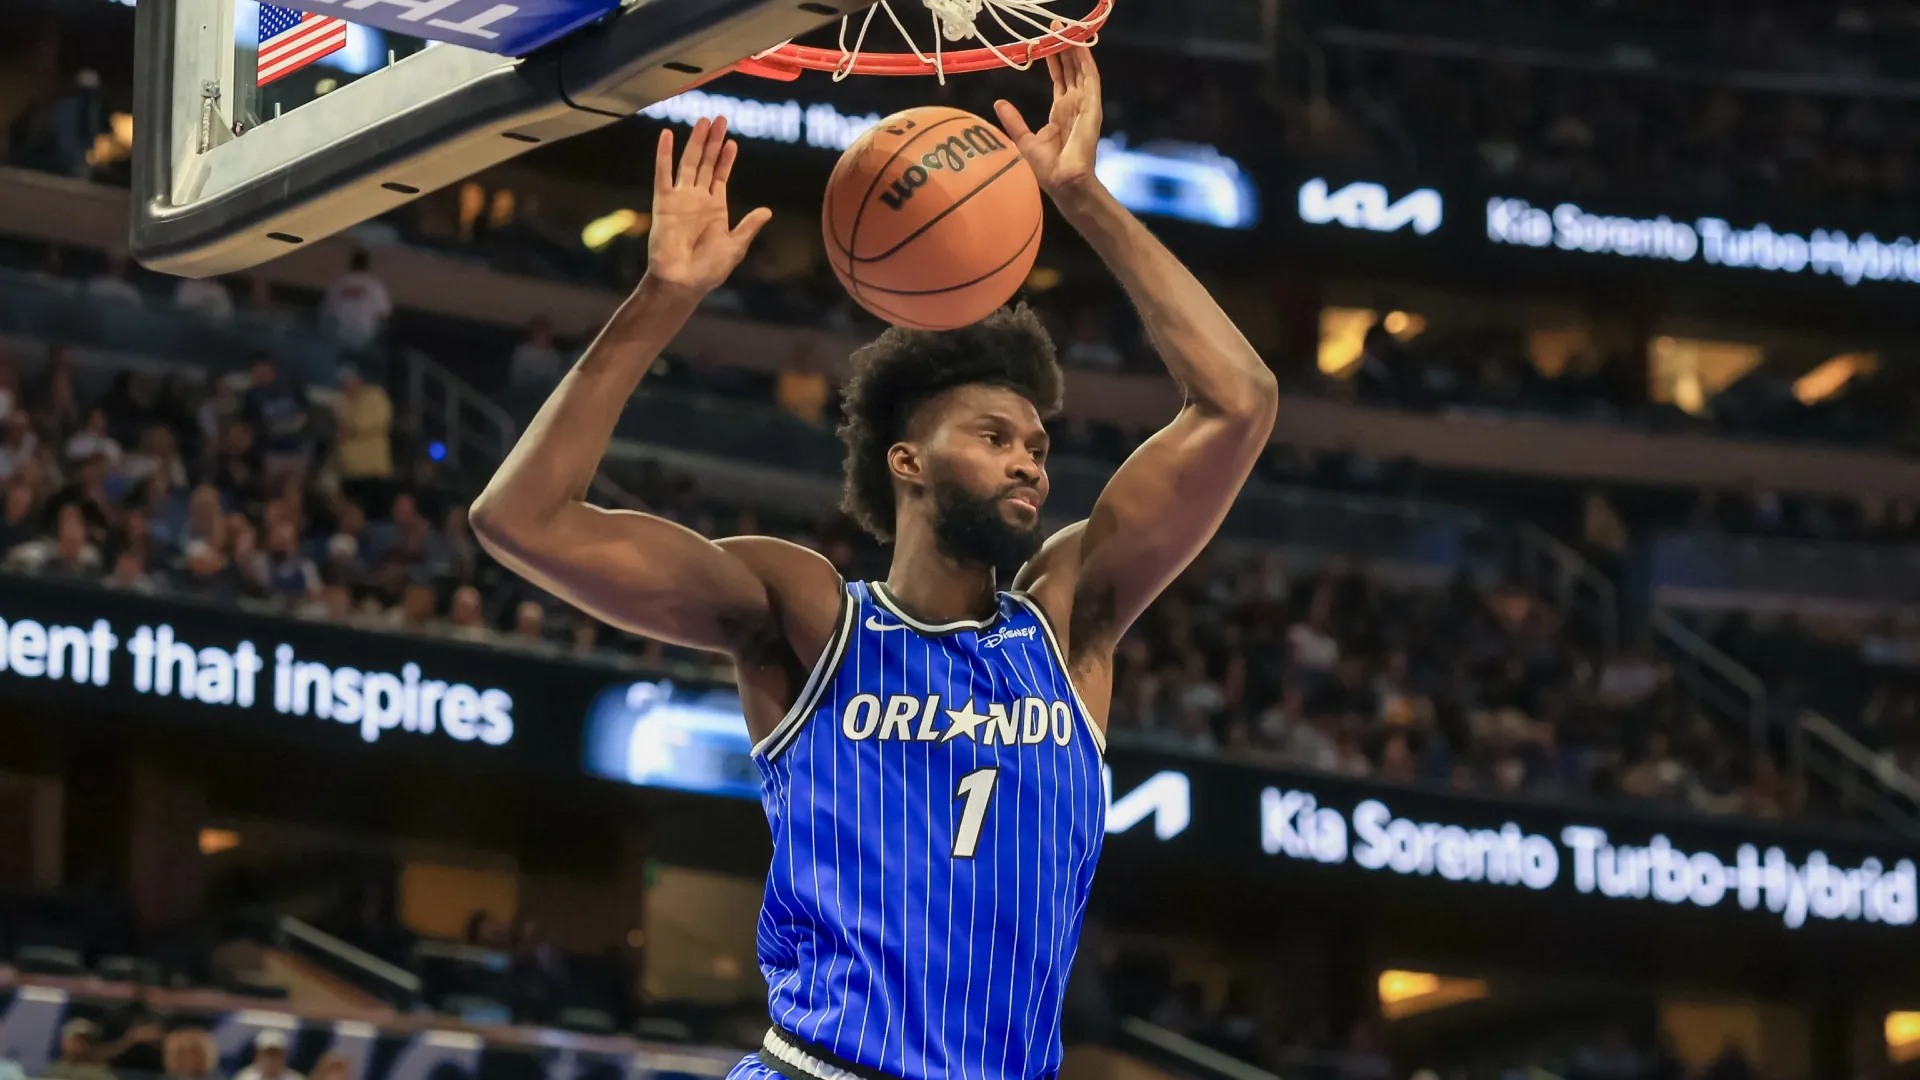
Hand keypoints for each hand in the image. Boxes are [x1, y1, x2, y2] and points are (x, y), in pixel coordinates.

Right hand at [643, 117, 771, 298]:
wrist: (683, 281)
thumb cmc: (709, 270)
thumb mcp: (735, 246)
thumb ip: (749, 226)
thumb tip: (767, 211)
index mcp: (715, 208)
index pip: (720, 176)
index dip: (726, 159)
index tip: (732, 141)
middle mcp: (697, 200)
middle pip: (706, 163)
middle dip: (713, 142)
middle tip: (719, 119)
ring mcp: (680, 199)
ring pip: (688, 163)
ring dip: (695, 142)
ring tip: (703, 121)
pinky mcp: (664, 202)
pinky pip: (663, 174)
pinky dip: (663, 154)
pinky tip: (666, 135)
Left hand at [993, 39, 1103, 198]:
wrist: (1063, 181)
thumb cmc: (1047, 168)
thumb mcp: (1024, 139)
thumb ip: (1014, 120)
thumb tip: (999, 103)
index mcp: (1061, 111)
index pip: (1059, 77)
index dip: (1054, 58)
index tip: (1046, 40)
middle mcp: (1074, 104)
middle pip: (1071, 69)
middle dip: (1064, 47)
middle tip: (1056, 26)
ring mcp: (1085, 105)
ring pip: (1082, 69)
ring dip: (1076, 49)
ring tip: (1068, 29)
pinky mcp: (1092, 107)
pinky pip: (1091, 79)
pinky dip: (1086, 61)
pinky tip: (1079, 45)